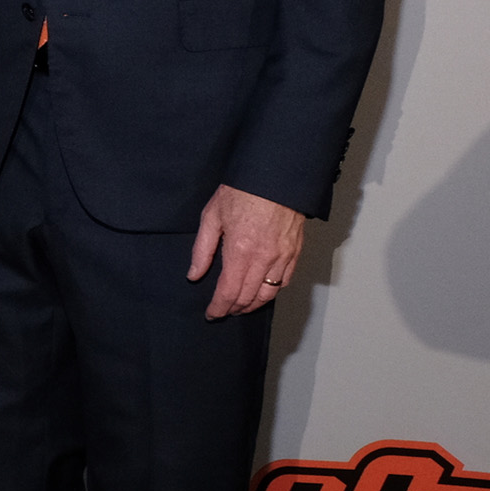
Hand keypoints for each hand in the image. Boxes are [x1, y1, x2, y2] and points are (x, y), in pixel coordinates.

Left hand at [188, 183, 304, 318]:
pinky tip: (262, 292)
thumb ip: (202, 250)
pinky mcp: (294, 252)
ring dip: (253, 305)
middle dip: (234, 308)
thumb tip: (194, 274)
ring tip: (240, 307)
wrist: (275, 177)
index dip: (219, 307)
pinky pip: (284, 281)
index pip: (228, 291)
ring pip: (268, 293)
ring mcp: (282, 257)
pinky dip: (272, 292)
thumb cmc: (241, 192)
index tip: (212, 313)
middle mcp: (263, 259)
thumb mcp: (211, 216)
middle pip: (248, 297)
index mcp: (240, 251)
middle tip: (223, 311)